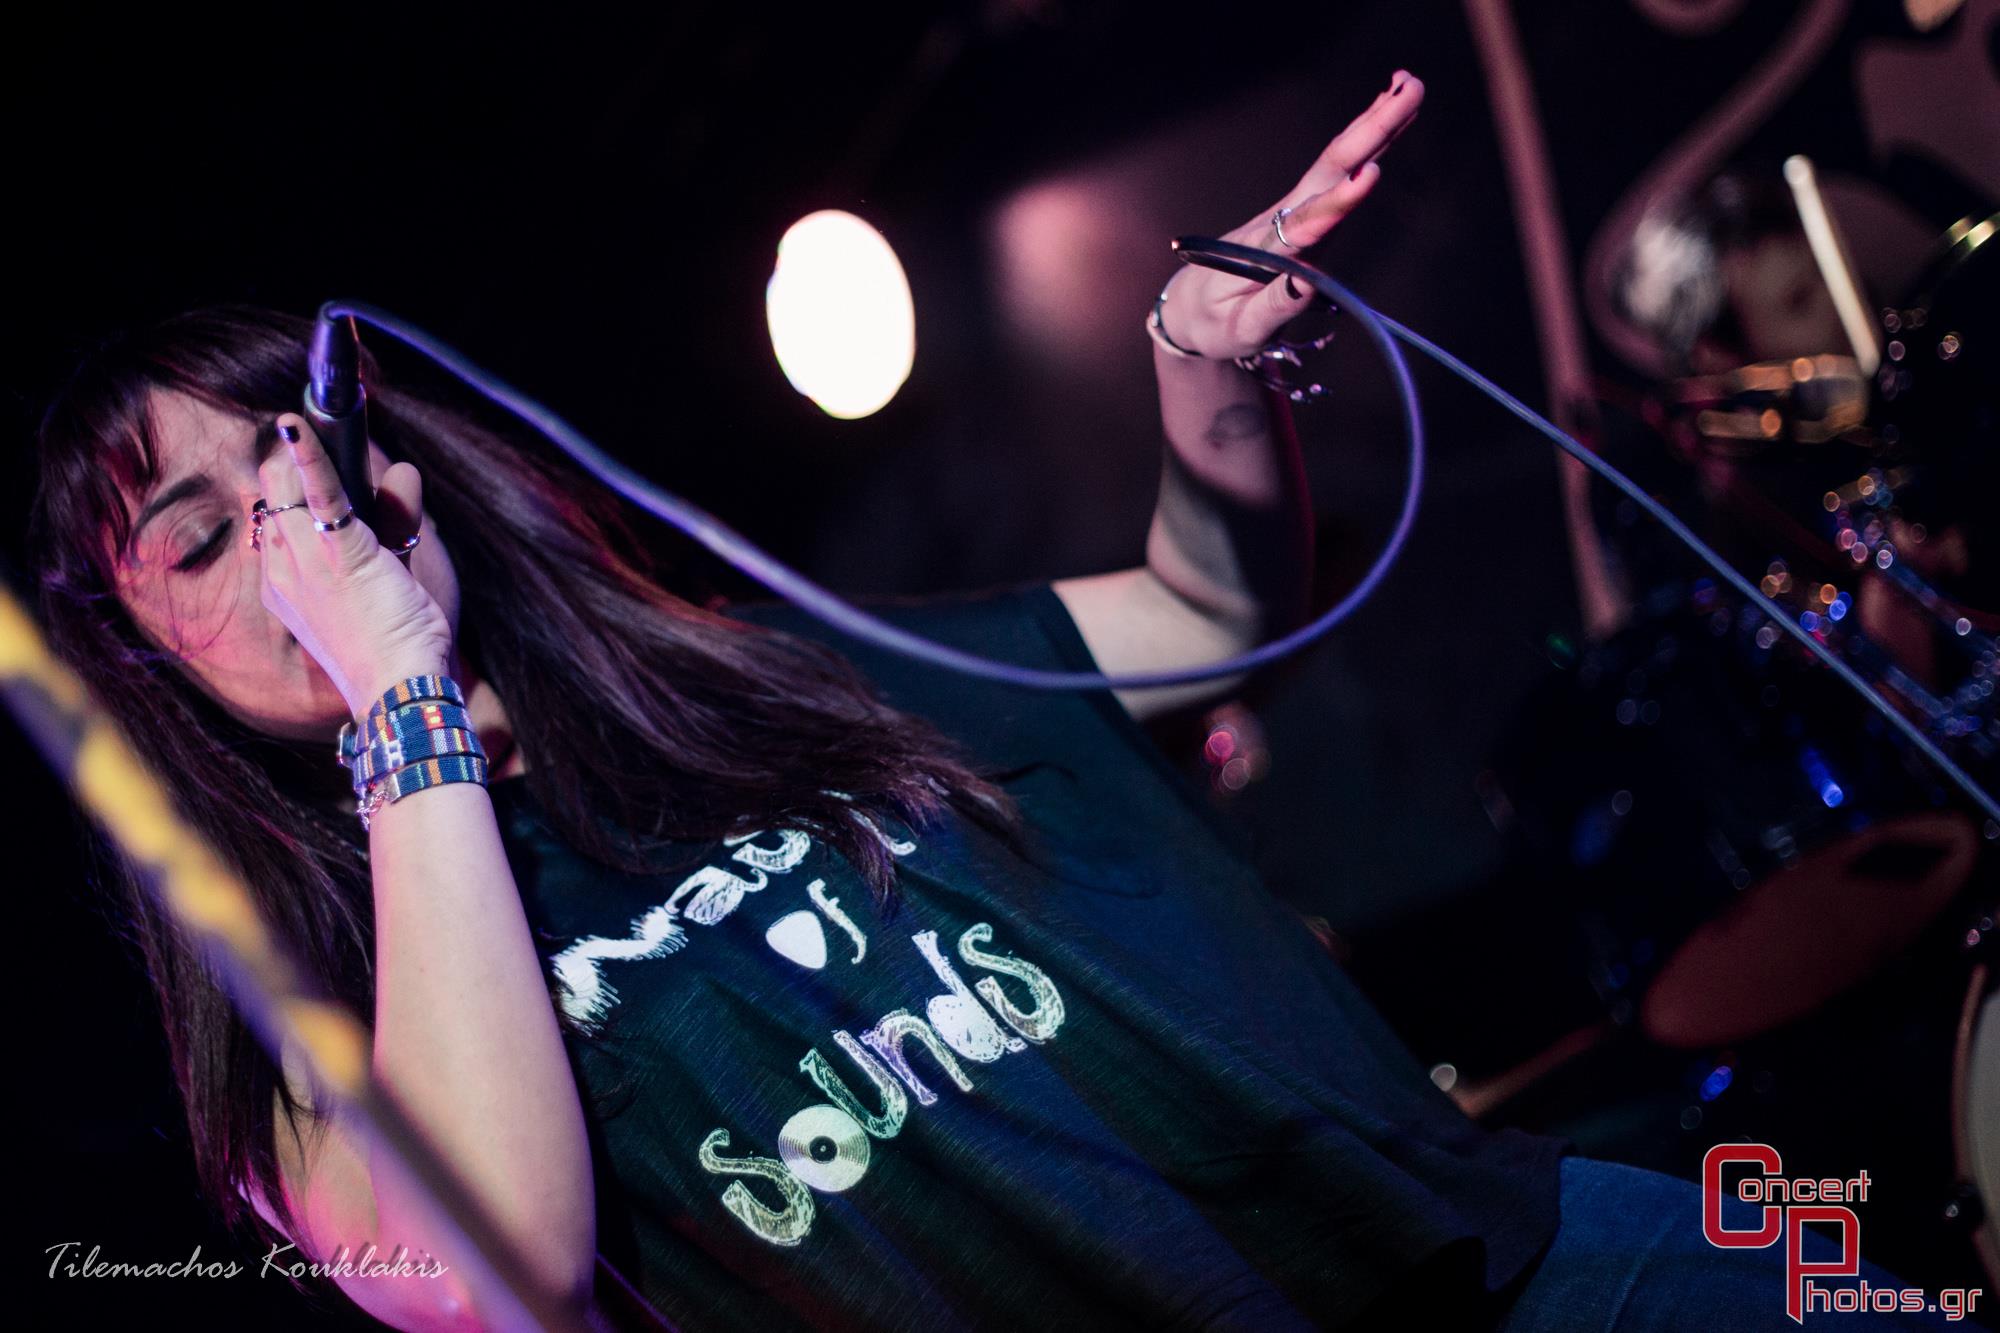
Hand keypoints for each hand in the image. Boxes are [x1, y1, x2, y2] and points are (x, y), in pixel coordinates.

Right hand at [255, 413, 452, 719]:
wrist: (398, 687)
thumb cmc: (395, 644)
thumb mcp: (391, 575)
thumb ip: (395, 521)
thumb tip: (403, 470)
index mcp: (282, 583)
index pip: (273, 518)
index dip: (289, 488)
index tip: (307, 460)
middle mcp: (281, 568)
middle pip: (273, 494)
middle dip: (293, 463)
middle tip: (328, 437)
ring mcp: (303, 559)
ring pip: (286, 486)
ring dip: (307, 453)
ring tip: (319, 425)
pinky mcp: (338, 551)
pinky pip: (317, 490)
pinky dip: (308, 453)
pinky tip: (296, 423)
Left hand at [1156, 69, 1423, 360]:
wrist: (1190, 308)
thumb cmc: (1215, 323)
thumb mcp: (1240, 328)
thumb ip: (1274, 306)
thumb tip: (1309, 281)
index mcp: (1265, 253)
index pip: (1306, 225)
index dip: (1338, 201)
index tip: (1369, 174)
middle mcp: (1281, 222)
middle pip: (1328, 171)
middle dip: (1369, 131)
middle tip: (1409, 90)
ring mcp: (1293, 211)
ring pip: (1335, 162)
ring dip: (1373, 122)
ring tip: (1409, 84)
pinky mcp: (1303, 211)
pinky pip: (1336, 169)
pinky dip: (1365, 137)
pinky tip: (1389, 109)